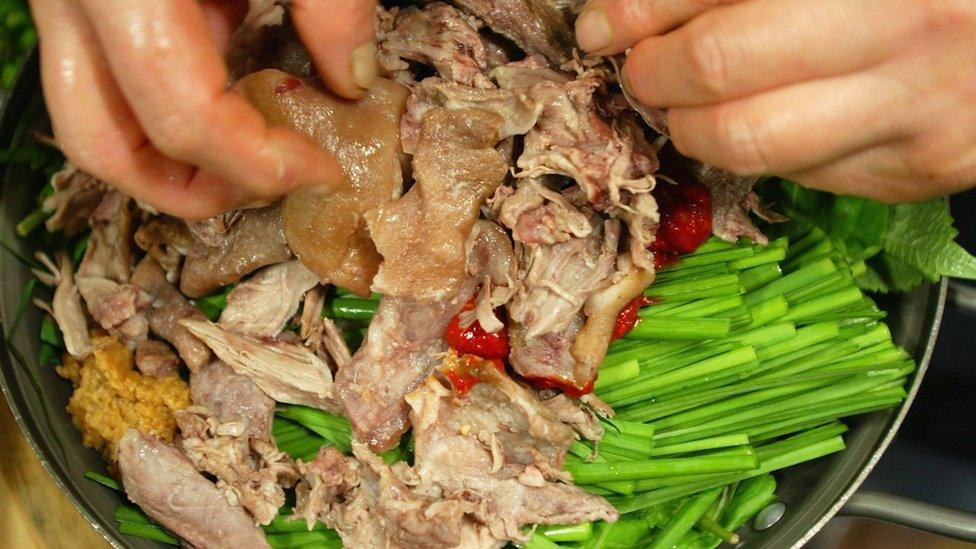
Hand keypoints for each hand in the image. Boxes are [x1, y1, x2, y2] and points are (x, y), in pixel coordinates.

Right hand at [29, 0, 377, 218]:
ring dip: (173, 161)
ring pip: (95, 124)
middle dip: (194, 190)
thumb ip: (328, 6)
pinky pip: (109, 84)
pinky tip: (232, 91)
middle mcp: (70, 5)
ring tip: (252, 153)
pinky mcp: (82, 6)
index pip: (182, 116)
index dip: (260, 162)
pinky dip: (168, 109)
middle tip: (270, 185)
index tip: (322, 169)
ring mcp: (63, 7)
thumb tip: (353, 82)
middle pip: (106, 147)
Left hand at [576, 0, 975, 201]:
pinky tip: (765, 119)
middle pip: (718, 65)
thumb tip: (643, 7)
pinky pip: (799, 173)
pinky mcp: (914, 168)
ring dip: (689, 127)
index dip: (641, 10)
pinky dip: (760, 151)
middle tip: (641, 69)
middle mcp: (901, 26)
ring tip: (683, 104)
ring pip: (747, 142)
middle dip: (652, 72)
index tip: (603, 25)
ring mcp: (912, 106)